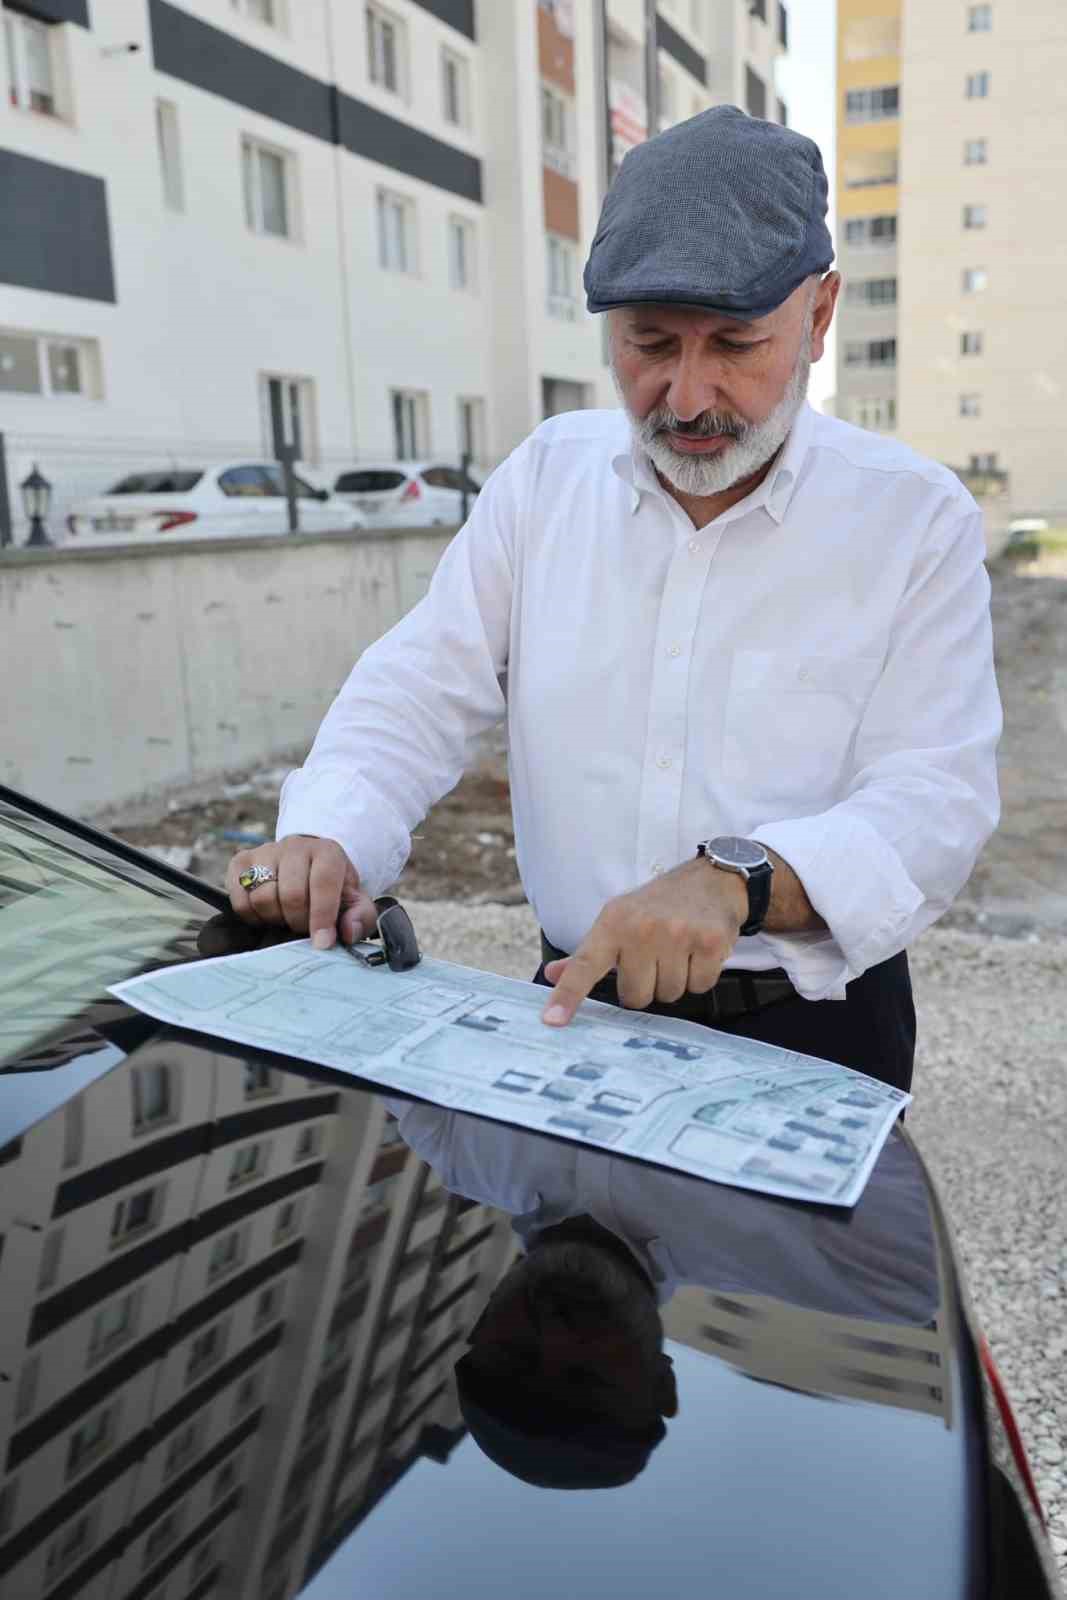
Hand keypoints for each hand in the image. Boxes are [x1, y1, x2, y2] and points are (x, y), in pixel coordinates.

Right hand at [225, 835, 377, 948]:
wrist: (306, 865)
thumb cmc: (332, 889)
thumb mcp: (354, 901)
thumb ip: (361, 917)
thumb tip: (348, 933)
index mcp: (327, 852)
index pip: (322, 883)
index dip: (322, 917)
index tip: (322, 943)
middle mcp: (294, 846)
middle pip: (290, 895)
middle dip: (298, 921)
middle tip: (303, 927)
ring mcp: (265, 852)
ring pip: (263, 898)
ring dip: (276, 918)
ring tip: (286, 916)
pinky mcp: (240, 862)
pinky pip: (240, 900)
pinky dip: (253, 916)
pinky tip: (267, 912)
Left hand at [541, 858, 747, 1025]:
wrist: (711, 879)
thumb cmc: (658, 906)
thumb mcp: (618, 919)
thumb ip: (587, 954)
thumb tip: (552, 975)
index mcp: (613, 922)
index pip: (584, 965)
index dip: (567, 995)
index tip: (552, 1020)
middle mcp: (642, 928)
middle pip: (635, 997)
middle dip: (646, 986)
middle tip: (655, 957)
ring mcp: (677, 934)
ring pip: (669, 994)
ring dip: (675, 980)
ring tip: (680, 951)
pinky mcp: (710, 941)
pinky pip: (700, 986)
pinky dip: (701, 976)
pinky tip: (700, 951)